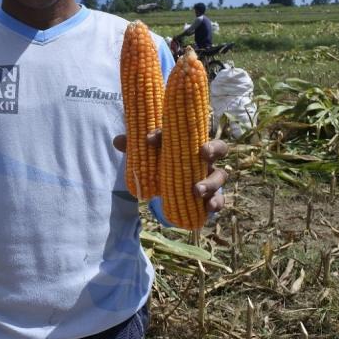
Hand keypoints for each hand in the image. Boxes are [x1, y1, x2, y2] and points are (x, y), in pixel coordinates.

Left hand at [112, 130, 228, 212]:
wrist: (166, 187)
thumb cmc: (160, 162)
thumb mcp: (146, 154)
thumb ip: (134, 147)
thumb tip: (118, 141)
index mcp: (190, 141)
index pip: (187, 130)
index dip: (169, 133)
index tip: (150, 139)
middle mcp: (205, 158)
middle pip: (219, 148)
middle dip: (213, 148)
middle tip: (202, 152)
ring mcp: (210, 177)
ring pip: (220, 176)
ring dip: (210, 182)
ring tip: (196, 190)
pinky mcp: (210, 197)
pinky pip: (219, 200)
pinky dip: (215, 203)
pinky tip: (208, 207)